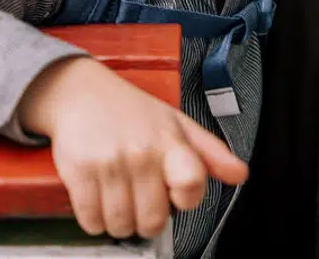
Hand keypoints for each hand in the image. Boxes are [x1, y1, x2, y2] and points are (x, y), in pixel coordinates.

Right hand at [17, 55, 247, 239]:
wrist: (81, 93)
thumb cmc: (131, 111)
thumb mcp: (176, 123)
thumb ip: (210, 153)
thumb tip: (240, 174)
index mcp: (169, 141)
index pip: (191, 184)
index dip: (186, 199)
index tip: (176, 195)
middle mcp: (140, 152)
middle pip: (153, 219)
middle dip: (148, 220)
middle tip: (142, 203)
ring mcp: (109, 163)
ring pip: (121, 224)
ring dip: (120, 222)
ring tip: (120, 201)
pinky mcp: (78, 172)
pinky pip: (91, 220)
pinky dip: (95, 220)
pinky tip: (99, 201)